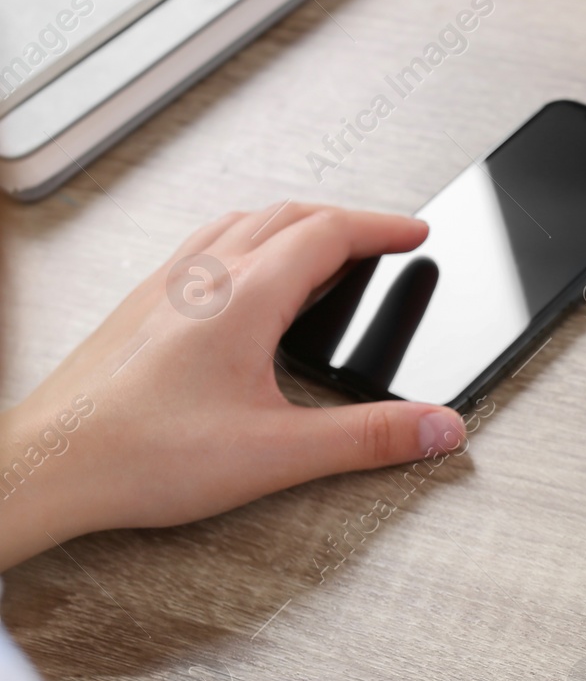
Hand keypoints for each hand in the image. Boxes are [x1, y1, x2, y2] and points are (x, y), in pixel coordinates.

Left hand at [0, 204, 465, 570]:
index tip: (415, 232)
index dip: (381, 228)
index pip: (330, 234)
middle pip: (290, 217)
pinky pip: (206, 246)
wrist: (53, 464)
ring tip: (326, 244)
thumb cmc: (142, 455)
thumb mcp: (280, 453)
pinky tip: (245, 273)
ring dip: (296, 223)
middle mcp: (205, 278)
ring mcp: (168, 287)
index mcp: (246, 298)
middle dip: (348, 221)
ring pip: (244, 224)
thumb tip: (438, 426)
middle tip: (384, 236)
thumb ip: (370, 438)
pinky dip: (249, 240)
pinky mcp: (143, 306)